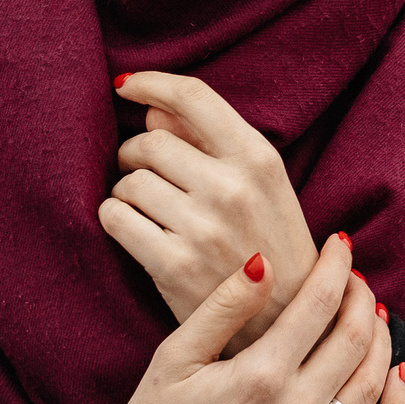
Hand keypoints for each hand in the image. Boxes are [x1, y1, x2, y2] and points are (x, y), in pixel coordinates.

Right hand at [84, 237, 404, 403]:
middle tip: (355, 280)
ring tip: (372, 319)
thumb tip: (265, 260)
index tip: (341, 243)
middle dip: (362, 297)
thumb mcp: (174, 357)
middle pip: (355, 340)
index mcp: (258, 376)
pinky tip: (397, 377)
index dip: (337, 265)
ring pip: (371, 386)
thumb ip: (223, 307)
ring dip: (381, 343)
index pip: (319, 303)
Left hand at [99, 71, 321, 350]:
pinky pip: (115, 218)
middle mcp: (231, 188)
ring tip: (147, 208)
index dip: (152, 83)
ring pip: (128, 181)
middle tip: (144, 173)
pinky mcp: (173, 264)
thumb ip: (208, 141)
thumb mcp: (259, 185)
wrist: (289, 320)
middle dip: (136, 155)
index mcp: (258, 159)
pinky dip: (115, 218)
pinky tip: (133, 229)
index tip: (126, 86)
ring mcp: (202, 227)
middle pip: (150, 142)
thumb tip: (152, 112)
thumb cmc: (270, 242)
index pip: (193, 97)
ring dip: (127, 191)